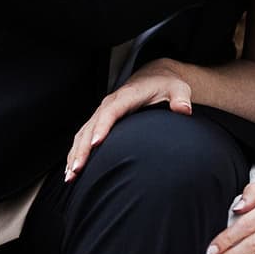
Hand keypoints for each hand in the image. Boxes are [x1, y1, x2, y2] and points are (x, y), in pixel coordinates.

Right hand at [63, 60, 191, 181]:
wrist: (155, 77)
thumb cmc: (167, 85)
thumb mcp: (178, 88)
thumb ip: (180, 98)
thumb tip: (184, 109)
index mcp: (126, 96)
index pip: (111, 112)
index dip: (102, 127)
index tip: (96, 144)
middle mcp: (109, 104)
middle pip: (90, 127)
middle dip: (82, 149)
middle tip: (76, 170)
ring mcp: (102, 112)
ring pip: (83, 134)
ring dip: (75, 154)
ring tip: (70, 176)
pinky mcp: (100, 120)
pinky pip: (83, 136)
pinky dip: (76, 151)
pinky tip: (72, 169)